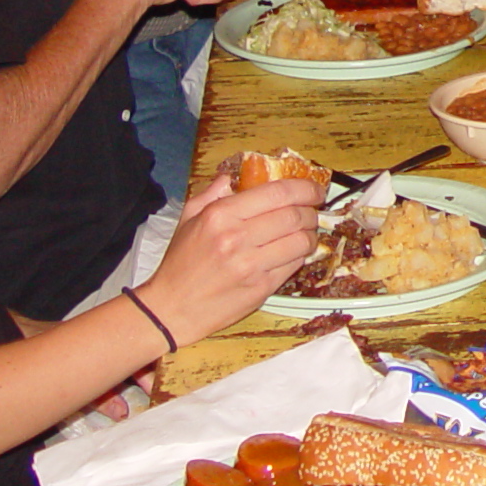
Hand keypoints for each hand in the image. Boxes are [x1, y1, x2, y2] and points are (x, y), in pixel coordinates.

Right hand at [136, 169, 323, 342]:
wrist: (171, 308)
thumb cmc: (180, 262)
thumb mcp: (189, 219)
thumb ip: (212, 194)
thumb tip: (232, 177)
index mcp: (221, 215)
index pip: (277, 193)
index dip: (304, 189)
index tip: (314, 190)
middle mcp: (237, 238)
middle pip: (294, 216)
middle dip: (311, 212)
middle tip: (312, 212)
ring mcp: (251, 265)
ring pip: (300, 242)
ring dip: (310, 235)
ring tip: (306, 232)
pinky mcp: (261, 288)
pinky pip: (293, 265)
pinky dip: (300, 256)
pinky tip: (294, 252)